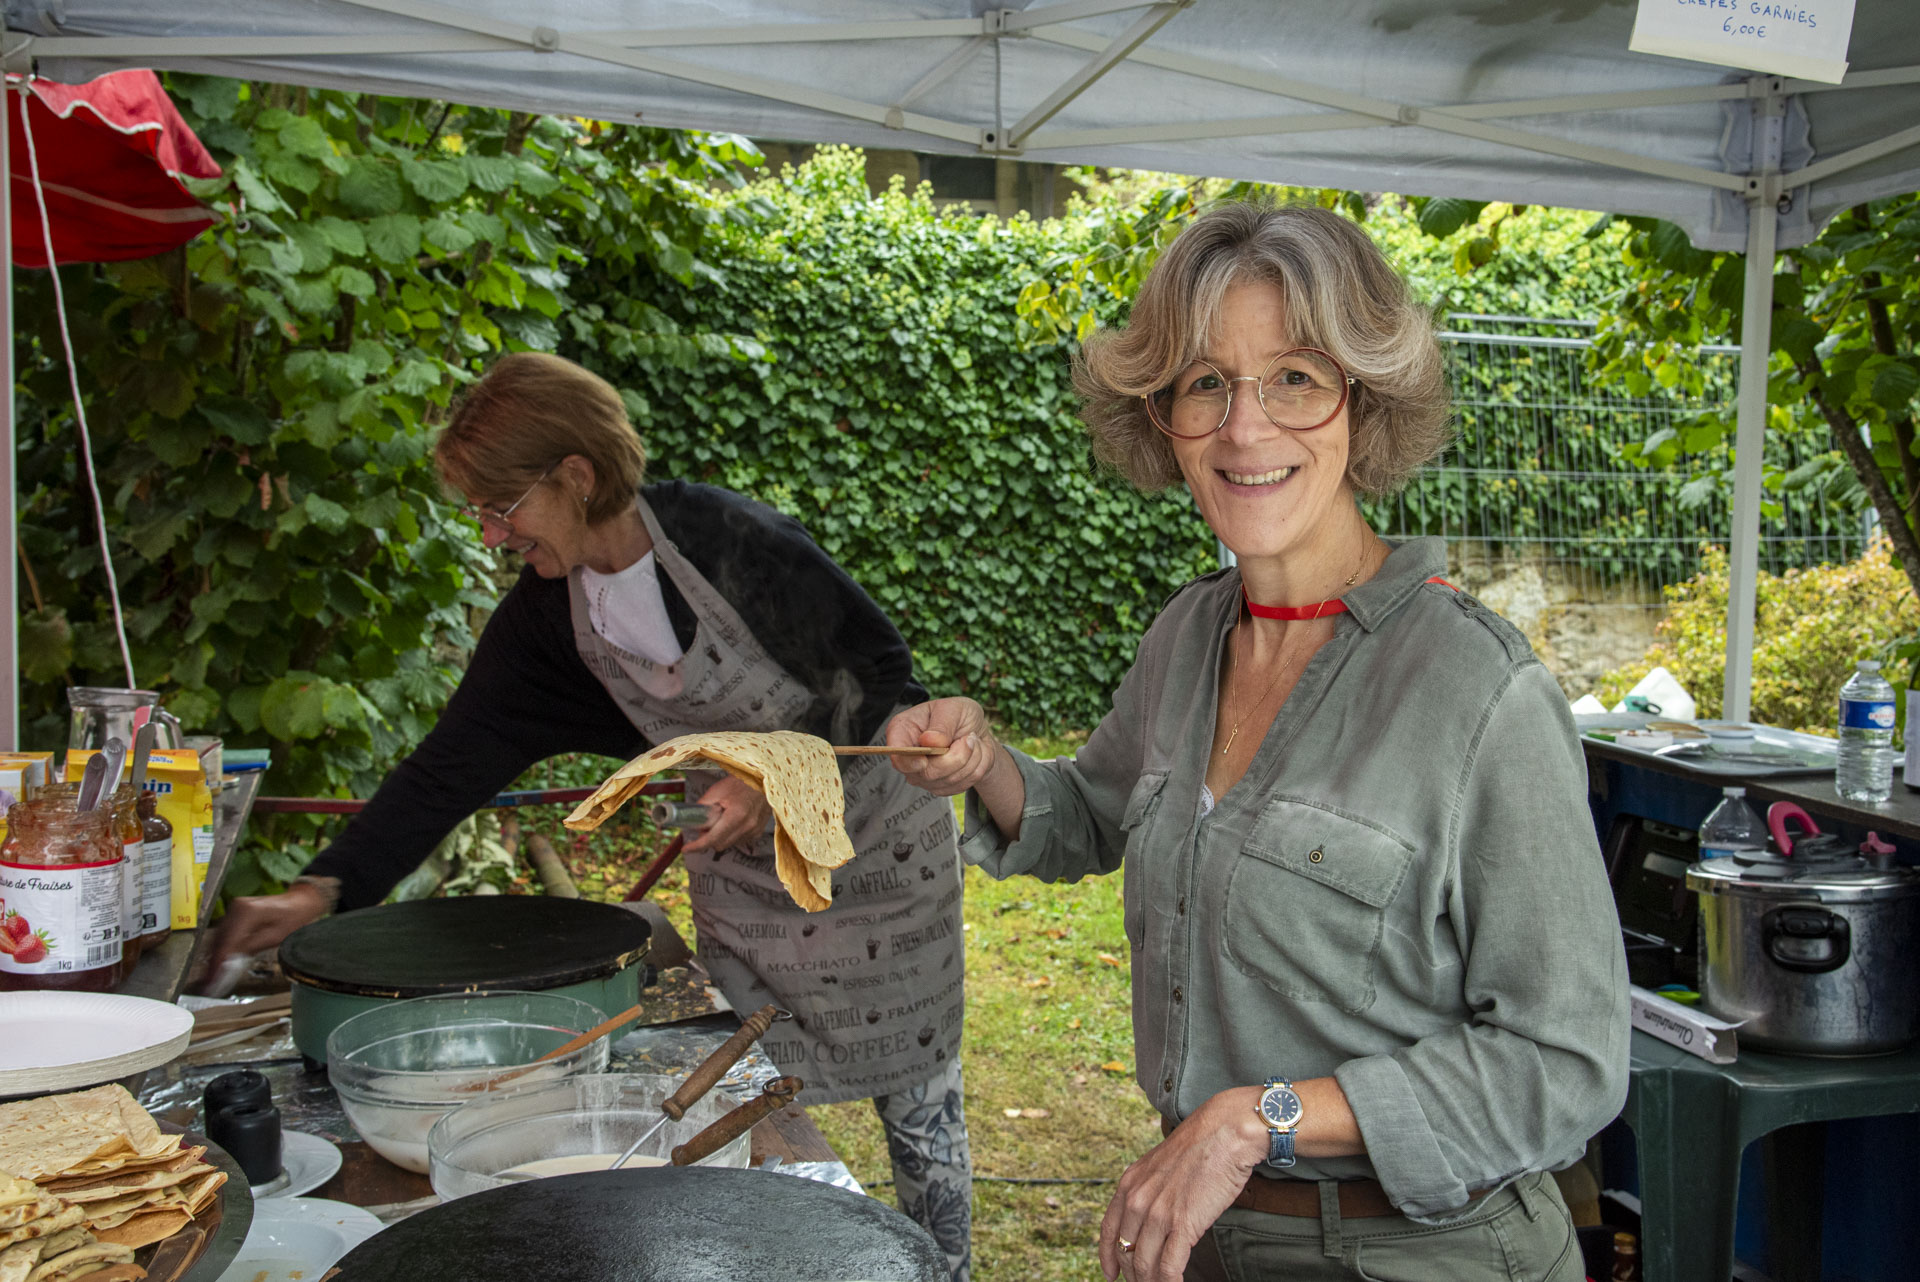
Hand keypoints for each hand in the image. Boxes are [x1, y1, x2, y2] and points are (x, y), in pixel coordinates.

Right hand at [200, 881, 330, 991]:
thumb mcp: (275, 937)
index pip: (227, 942)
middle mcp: (237, 908)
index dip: (218, 963)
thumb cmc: (293, 917)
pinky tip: (219, 963)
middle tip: (210, 983)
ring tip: (212, 977)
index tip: (213, 978)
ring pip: (219, 938)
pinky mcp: (234, 914)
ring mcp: (234, 909)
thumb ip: (252, 948)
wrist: (298, 903)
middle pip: (220, 940)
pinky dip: (221, 949)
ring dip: (215, 958)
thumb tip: (231, 961)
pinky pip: (224, 934)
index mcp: (248, 912)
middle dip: (214, 963)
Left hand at [684, 774, 772, 852]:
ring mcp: (754, 830)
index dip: (697, 846)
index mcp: (736, 815)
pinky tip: (732, 821)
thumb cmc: (740, 782)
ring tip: (722, 818)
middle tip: (704, 826)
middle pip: (719, 845)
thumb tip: (694, 824)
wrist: (762, 780)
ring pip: (728, 844)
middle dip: (708, 839)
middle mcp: (747, 826)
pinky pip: (738, 840)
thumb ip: (703, 809)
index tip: (686, 848)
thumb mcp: (717, 791)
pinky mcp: (758, 832)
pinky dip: (731, 834)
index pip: (713, 838)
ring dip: (720, 836)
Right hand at [884, 698, 999, 796]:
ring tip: (970, 742)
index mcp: (902, 731)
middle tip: (969, 737)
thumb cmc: (960, 716)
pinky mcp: (939, 787)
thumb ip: (942, 724)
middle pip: (927, 772)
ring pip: (949, 780)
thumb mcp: (953, 709)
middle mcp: (908, 757)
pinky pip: (961, 785)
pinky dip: (974, 769)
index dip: (909, 761)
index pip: (896, 753)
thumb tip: (929, 741)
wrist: (976, 732)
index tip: (925, 760)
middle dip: (957, 756)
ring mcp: (922, 775)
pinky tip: (971, 756)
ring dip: (970, 760)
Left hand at [1098, 1087, 1267, 1281]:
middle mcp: (1137, 1199)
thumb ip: (1150, 1190)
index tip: (1109, 1274)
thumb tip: (1152, 1217)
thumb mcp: (1160, 1165)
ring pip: (1144, 1264)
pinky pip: (1169, 1267)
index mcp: (1129, 1183)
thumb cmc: (1201, 1147)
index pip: (1109, 1230)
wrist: (1225, 1132)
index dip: (1107, 1256)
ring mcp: (1158, 1213)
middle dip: (1133, 1275)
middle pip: (1126, 1252)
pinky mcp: (1182, 1224)